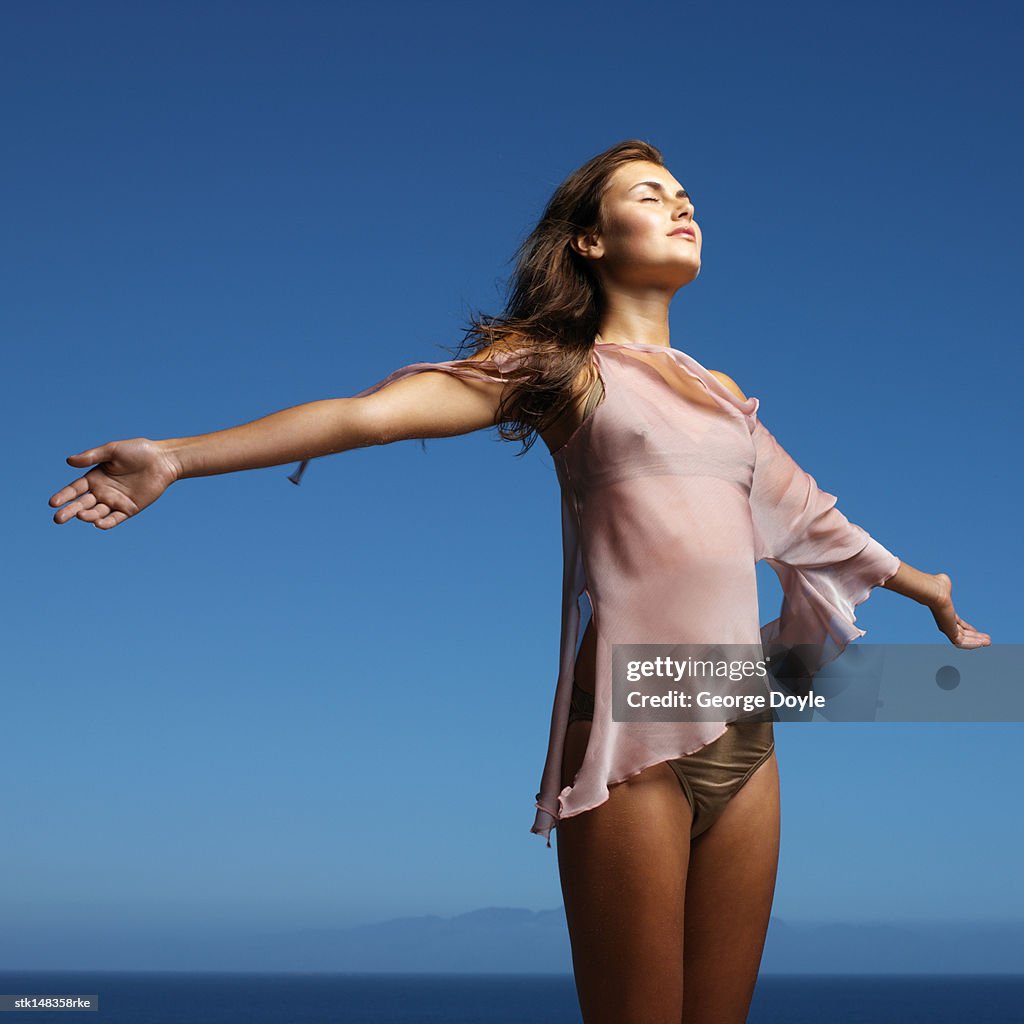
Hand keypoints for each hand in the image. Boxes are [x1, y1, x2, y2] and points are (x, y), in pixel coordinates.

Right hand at [49, 439, 180, 529]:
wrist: (163, 460)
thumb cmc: (138, 452)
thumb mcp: (112, 451)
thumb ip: (91, 457)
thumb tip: (69, 461)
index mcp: (95, 477)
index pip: (75, 489)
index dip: (64, 496)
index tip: (53, 503)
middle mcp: (102, 492)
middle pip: (82, 504)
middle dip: (69, 511)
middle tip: (58, 519)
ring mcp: (115, 502)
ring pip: (96, 513)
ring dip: (88, 516)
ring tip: (81, 515)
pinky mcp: (129, 509)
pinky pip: (115, 519)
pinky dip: (106, 523)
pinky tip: (98, 524)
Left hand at [928, 572, 991, 648]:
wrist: (935, 591)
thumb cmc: (937, 586)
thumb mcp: (943, 585)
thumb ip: (944, 586)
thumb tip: (942, 580)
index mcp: (944, 612)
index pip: (957, 623)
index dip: (967, 627)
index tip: (975, 630)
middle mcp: (944, 621)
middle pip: (961, 633)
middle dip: (975, 636)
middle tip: (988, 640)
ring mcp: (946, 627)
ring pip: (963, 639)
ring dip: (976, 641)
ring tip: (989, 642)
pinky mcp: (949, 631)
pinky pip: (961, 642)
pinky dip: (973, 644)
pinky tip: (983, 643)